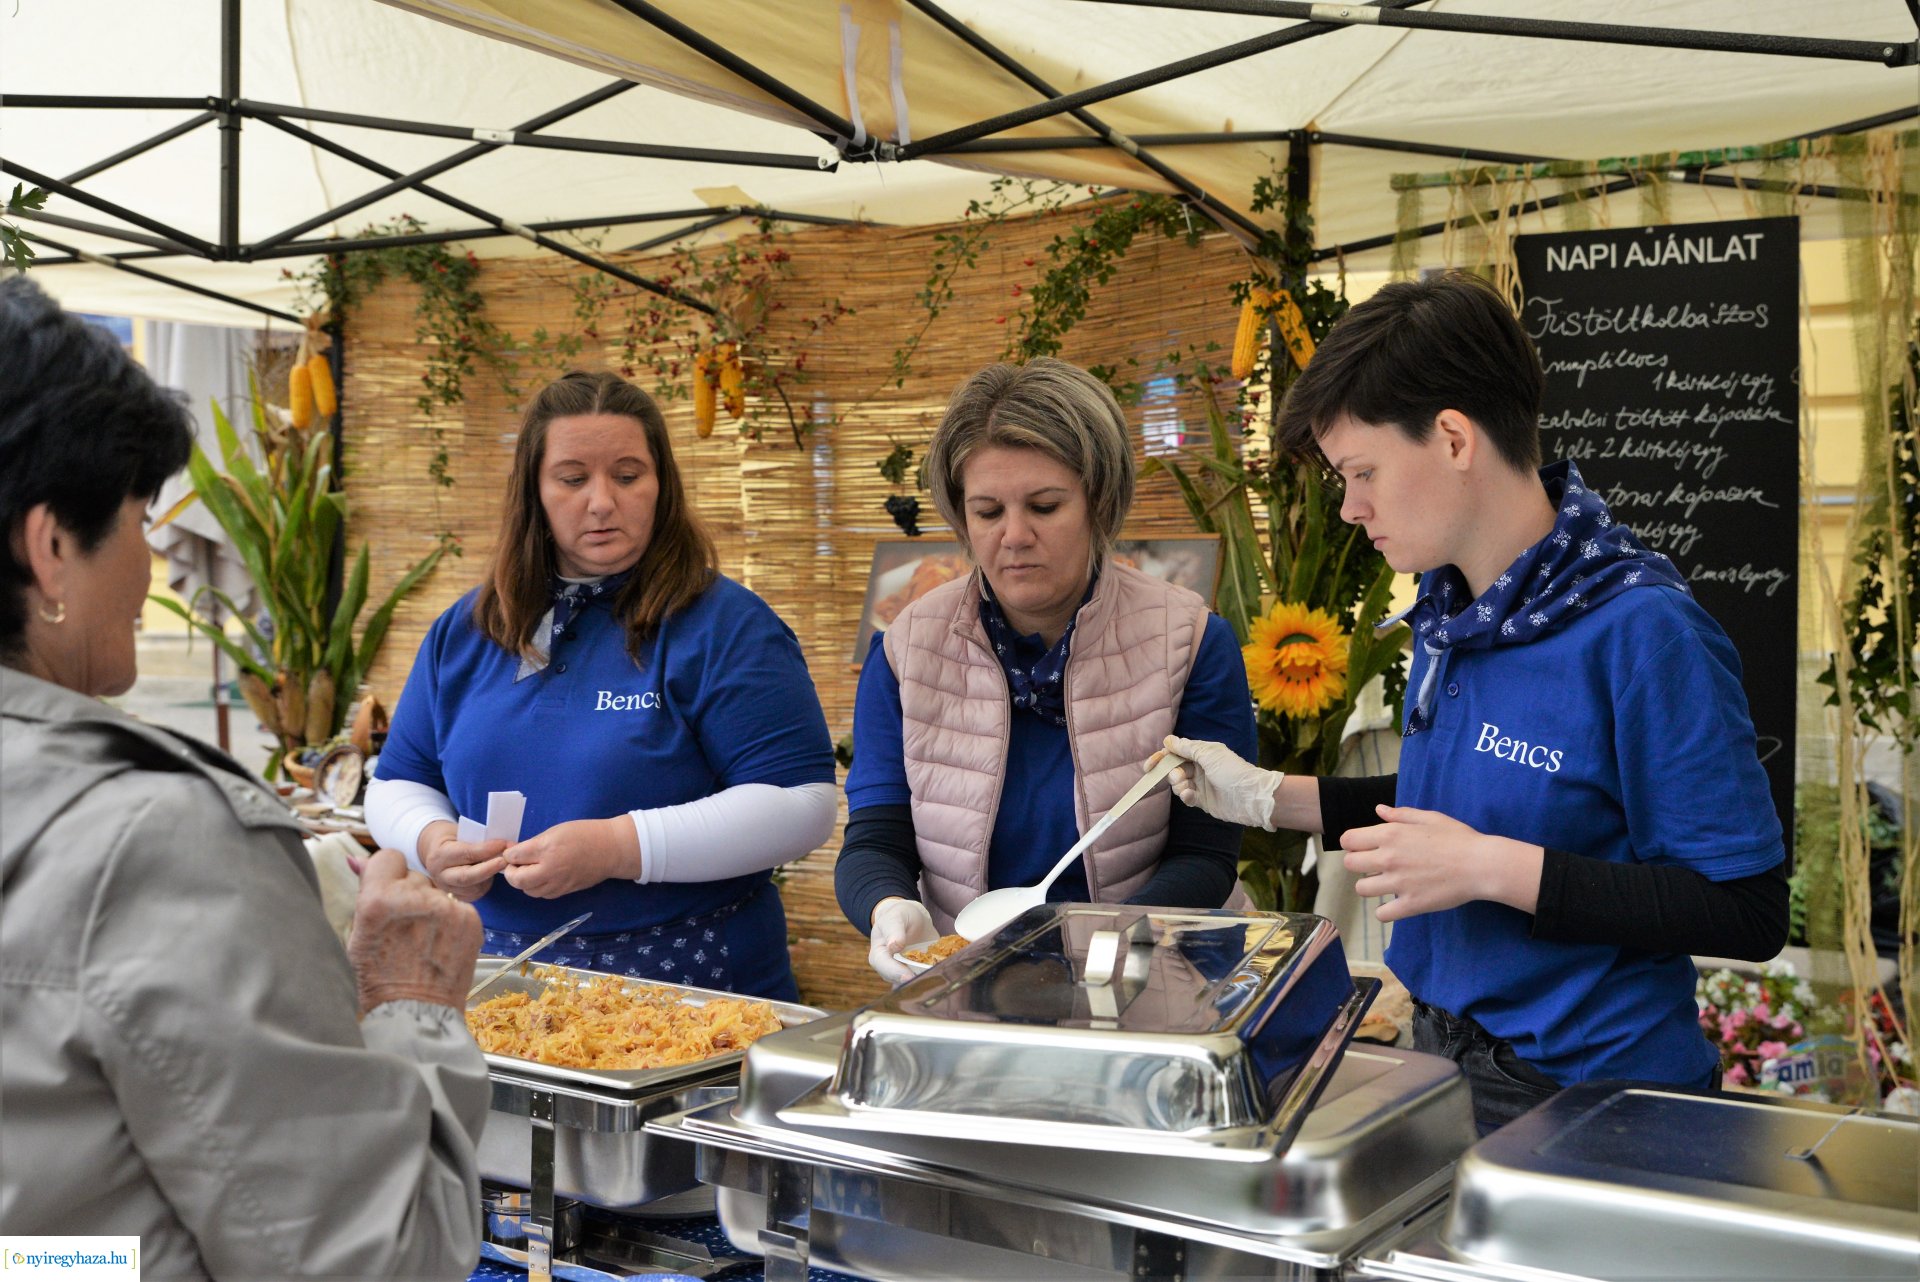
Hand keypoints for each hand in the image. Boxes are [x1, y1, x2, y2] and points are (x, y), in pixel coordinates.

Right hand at [346, 848, 482, 1013]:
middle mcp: (413, 897)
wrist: (416, 1013)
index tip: (389, 892)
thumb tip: (355, 858)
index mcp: (377, 899)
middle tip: (404, 928)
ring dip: (432, 908)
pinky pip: (458, 908)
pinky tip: (440, 946)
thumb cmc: (379, 980)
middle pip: (415, 876)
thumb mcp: (359, 934)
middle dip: (410, 894)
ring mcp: (446, 908)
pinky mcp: (470, 919)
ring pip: (438, 892)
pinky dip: (452, 922)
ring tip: (423, 941)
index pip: (388, 857)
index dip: (388, 874)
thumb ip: (365, 892)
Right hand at [419, 820, 507, 901]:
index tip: (504, 844)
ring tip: (503, 864)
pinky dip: (487, 883)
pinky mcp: (457, 897)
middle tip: (507, 860)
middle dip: (490, 868)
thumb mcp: (459, 833)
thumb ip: (476, 840)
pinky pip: (476, 893)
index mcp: (439, 855)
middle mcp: (441, 875)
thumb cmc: (452, 839)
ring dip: (491, 876)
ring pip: (474, 887)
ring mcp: (447, 889)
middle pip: (468, 876)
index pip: (466, 854)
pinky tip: (493, 874)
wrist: (435, 852)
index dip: (487, 849)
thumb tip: (502, 844)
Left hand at [501, 817, 638, 898]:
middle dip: (511, 872)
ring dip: (523, 882)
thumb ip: (534, 844)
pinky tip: (542, 877)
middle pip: (517, 880)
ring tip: (528, 871)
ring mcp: (558, 883)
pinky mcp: (565, 891)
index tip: (510, 850)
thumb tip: (516, 853)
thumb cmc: (584, 833)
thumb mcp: (556, 831)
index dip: (508, 853)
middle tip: (514, 864)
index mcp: (546, 849)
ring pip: (529, 890)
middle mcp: (550, 869)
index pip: (514, 857)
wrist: (611, 849)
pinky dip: (537, 887)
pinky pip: (543, 894)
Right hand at [867, 897, 936, 985]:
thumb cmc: (899, 916)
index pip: (884, 967)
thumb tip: (894, 946)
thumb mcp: (896, 918)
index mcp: (879, 955)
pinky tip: (944, 975)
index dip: (896, 973)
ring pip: (913, 983)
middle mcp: (891, 969)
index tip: (908, 977)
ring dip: (925, 982)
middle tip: (927, 981)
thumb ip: (894, 930)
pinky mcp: (920, 974)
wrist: (913, 919)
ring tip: (937, 980)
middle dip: (912, 982)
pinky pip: (926, 979)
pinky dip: (934, 978)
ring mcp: (906, 973)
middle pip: (898, 980)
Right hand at [1153, 735, 1280, 829]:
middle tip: (1175, 777)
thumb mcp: (1209, 754)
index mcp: (1203, 753)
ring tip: (1185, 788)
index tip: (1150, 766)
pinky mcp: (1203, 800)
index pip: (1176, 752)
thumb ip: (1187, 747)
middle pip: (1175, 768)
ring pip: (1178, 784)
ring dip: (1178, 785)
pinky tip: (1190, 796)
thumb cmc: (1233, 771)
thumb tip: (1168, 740)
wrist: (1250, 797)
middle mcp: (1201, 767)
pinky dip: (1185, 796)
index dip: (1162, 758)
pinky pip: (1187, 797)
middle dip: (1170, 773)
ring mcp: (1201, 784)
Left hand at [1340, 805, 1542, 921]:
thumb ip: (1401, 814)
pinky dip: (1386, 911)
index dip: (1353, 844)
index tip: (1364, 847)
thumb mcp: (1430, 818)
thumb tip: (1379, 810)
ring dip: (1371, 886)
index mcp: (1391, 834)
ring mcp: (1398, 883)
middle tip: (1376, 866)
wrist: (1481, 865)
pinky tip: (1396, 903)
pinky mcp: (1410, 904)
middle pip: (1350, 865)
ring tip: (1386, 883)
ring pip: (1362, 889)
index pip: (1348, 840)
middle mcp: (1389, 858)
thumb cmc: (1458, 838)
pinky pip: (1382, 914)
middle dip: (1358, 864)